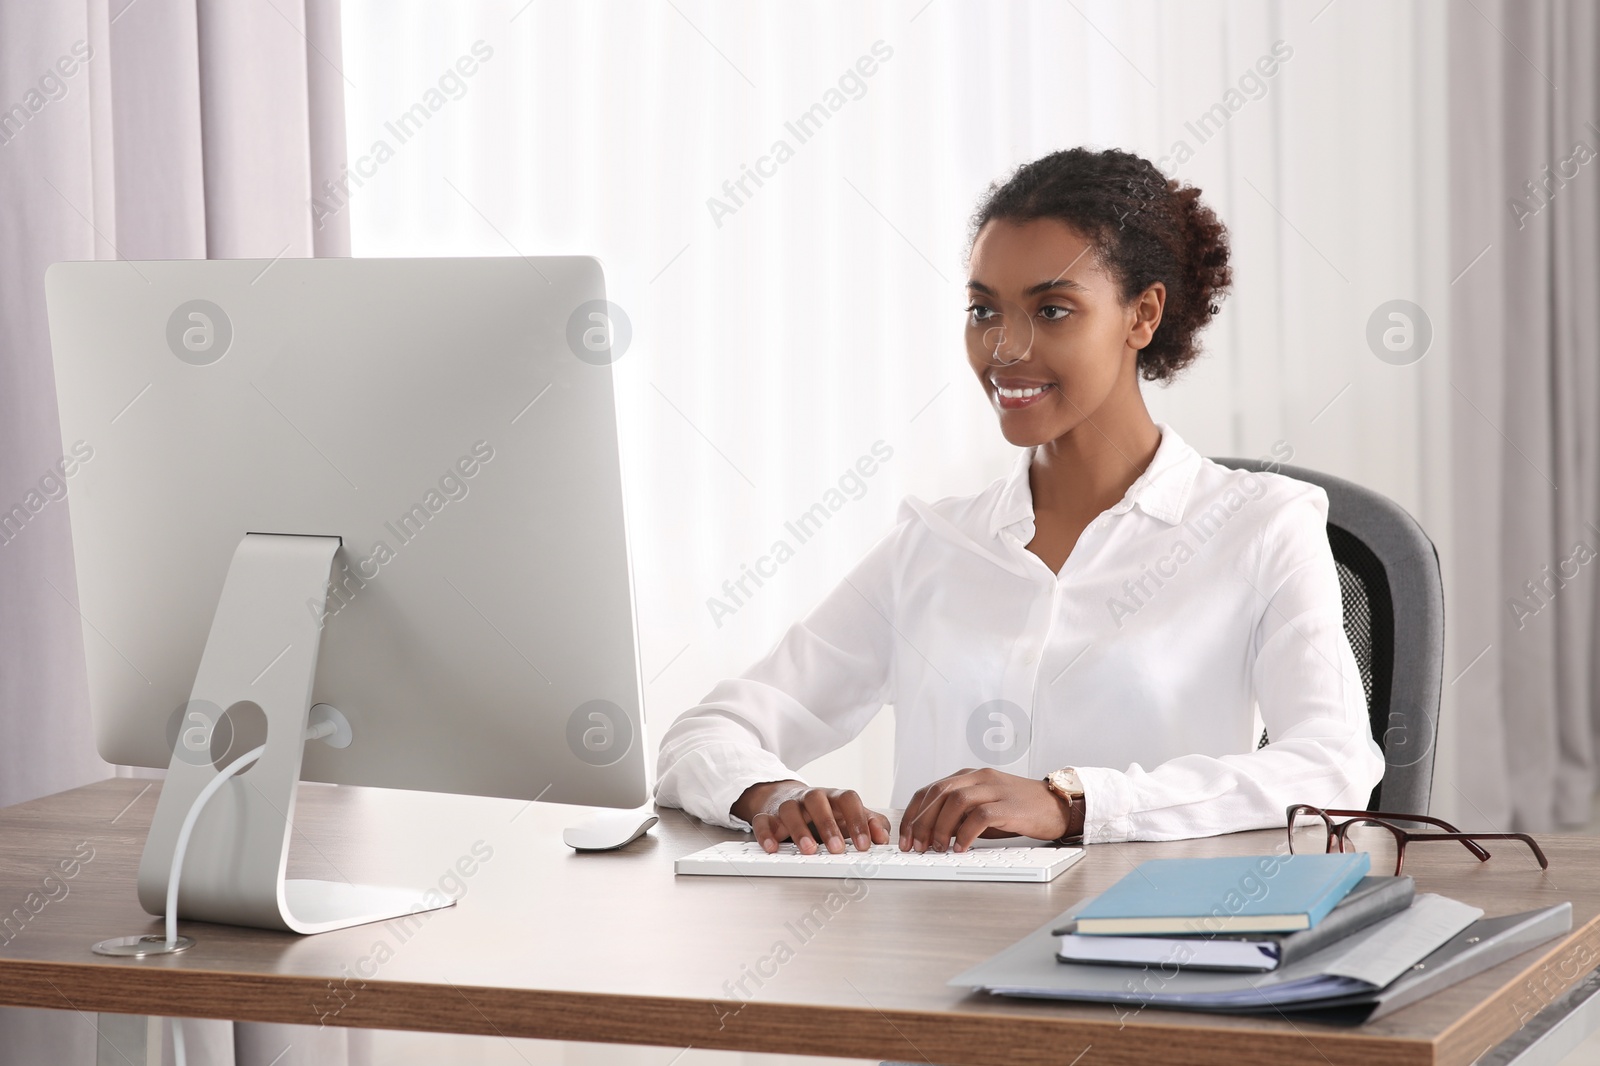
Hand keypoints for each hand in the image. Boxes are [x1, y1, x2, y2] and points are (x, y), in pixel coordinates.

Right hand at [731, 780, 890, 853]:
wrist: (786, 797)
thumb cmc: (824, 811)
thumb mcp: (849, 815)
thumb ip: (871, 822)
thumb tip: (883, 837)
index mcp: (833, 797)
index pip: (847, 799)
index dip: (857, 820)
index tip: (865, 844)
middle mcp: (810, 798)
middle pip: (817, 800)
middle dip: (828, 825)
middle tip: (837, 849)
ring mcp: (788, 805)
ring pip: (790, 809)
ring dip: (799, 830)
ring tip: (809, 850)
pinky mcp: (768, 815)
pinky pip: (763, 821)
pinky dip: (766, 833)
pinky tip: (772, 848)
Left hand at [900, 767, 1071, 852]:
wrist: (1057, 806)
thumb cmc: (1018, 810)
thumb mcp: (983, 808)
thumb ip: (959, 815)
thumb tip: (930, 835)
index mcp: (969, 776)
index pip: (930, 790)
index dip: (913, 814)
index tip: (905, 838)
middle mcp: (979, 777)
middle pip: (938, 793)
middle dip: (921, 822)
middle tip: (915, 847)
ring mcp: (995, 789)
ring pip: (956, 801)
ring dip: (941, 827)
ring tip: (937, 848)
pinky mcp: (1009, 805)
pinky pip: (981, 816)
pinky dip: (966, 833)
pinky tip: (961, 848)